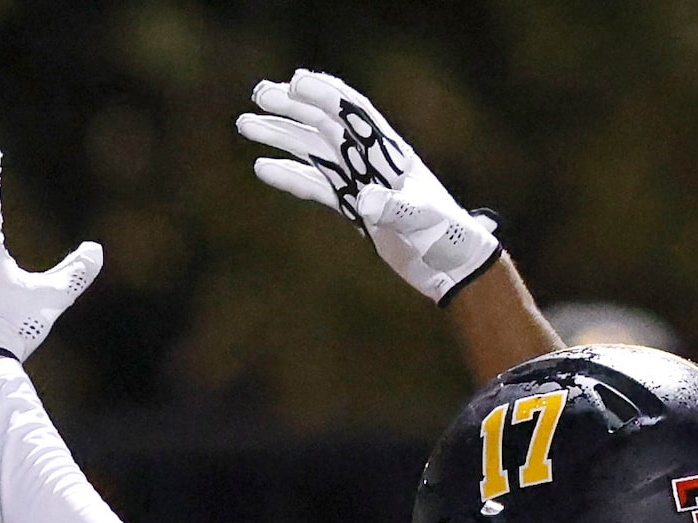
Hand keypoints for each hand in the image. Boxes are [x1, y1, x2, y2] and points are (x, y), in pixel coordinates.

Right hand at [236, 69, 498, 303]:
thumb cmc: (447, 237)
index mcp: (390, 153)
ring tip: (246, 124)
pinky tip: (262, 167)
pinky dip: (289, 175)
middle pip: (325, 124)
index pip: (353, 113)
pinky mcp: (354, 208)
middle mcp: (371, 161)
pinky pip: (315, 185)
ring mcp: (361, 183)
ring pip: (313, 150)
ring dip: (281, 136)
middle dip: (292, 107)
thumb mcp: (422, 219)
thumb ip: (395, 207)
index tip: (294, 82)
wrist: (451, 266)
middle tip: (257, 95)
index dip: (325, 94)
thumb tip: (364, 199)